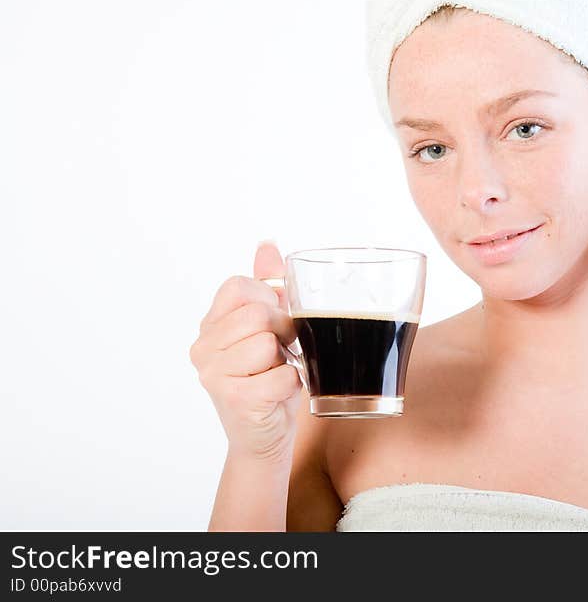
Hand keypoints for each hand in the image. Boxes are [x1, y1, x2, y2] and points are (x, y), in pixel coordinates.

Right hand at [189, 241, 304, 462]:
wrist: (262, 436)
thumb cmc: (267, 376)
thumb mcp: (268, 326)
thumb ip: (266, 285)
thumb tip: (267, 245)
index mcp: (209, 324)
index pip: (241, 287)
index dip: (270, 301)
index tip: (273, 323)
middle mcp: (202, 347)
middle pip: (259, 315)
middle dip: (283, 331)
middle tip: (280, 352)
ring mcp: (213, 374)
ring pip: (269, 344)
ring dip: (286, 360)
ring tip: (274, 373)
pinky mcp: (235, 399)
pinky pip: (283, 376)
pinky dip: (292, 385)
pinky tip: (277, 394)